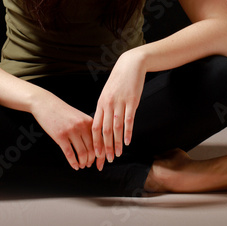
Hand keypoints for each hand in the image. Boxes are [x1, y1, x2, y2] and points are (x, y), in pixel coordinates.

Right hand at [31, 91, 95, 170]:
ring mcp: (71, 131)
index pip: (99, 141)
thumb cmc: (62, 111)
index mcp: (88, 121)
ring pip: (82, 153)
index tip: (100, 162)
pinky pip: (70, 154)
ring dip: (83, 163)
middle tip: (88, 165)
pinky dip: (73, 163)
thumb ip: (87, 128)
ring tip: (81, 166)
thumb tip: (94, 146)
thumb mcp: (78, 117)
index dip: (101, 154)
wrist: (46, 104)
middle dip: (91, 160)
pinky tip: (74, 166)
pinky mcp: (60, 136)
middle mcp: (82, 126)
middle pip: (92, 149)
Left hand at [92, 51, 145, 170]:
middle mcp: (108, 104)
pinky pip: (129, 120)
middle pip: (105, 130)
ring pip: (116, 127)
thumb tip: (101, 124)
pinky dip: (128, 132)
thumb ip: (104, 108)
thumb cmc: (118, 80)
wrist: (129, 65)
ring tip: (117, 155)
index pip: (95, 126)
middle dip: (105, 147)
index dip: (95, 142)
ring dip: (116, 143)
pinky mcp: (131, 101)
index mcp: (100, 103)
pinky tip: (127, 142)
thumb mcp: (107, 93)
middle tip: (106, 160)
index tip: (95, 154)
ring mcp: (119, 103)